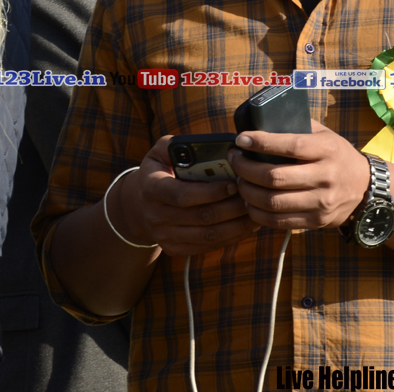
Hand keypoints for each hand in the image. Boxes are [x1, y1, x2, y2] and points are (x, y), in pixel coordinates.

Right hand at [112, 135, 258, 255]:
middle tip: (253, 196)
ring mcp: (164, 235)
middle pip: (201, 217)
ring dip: (236, 225)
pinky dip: (230, 238)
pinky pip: (207, 247)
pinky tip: (245, 226)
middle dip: (231, 208)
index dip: (210, 192)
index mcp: (151, 187)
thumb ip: (177, 144)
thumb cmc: (158, 171)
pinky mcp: (174, 249)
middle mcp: (155, 215)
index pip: (182, 195)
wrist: (139, 204)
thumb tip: (204, 144)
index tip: (234, 183)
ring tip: (254, 212)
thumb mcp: (159, 152)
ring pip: (208, 235)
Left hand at [229, 120, 370, 231]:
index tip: (241, 139)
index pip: (290, 146)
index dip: (261, 142)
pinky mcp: (316, 222)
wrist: (366, 189)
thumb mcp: (325, 135)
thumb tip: (262, 119)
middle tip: (235, 160)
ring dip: (247, 192)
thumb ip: (298, 126)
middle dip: (245, 168)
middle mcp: (326, 177)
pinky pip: (278, 221)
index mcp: (327, 150)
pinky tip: (249, 202)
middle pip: (275, 177)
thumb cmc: (337, 156)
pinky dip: (257, 213)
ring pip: (273, 202)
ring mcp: (321, 203)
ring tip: (239, 181)